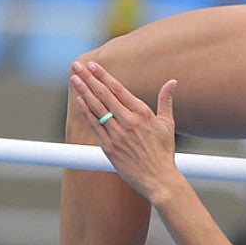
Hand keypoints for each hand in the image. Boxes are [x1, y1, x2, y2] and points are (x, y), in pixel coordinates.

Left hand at [70, 61, 181, 199]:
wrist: (158, 178)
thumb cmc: (164, 152)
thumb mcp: (168, 124)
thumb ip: (166, 101)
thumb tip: (172, 82)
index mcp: (142, 113)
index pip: (118, 89)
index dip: (103, 76)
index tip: (92, 65)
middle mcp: (128, 121)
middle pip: (104, 95)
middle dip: (88, 79)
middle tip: (76, 66)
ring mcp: (117, 134)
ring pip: (97, 108)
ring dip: (83, 92)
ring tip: (73, 79)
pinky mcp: (109, 147)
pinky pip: (95, 126)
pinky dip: (86, 112)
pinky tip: (79, 101)